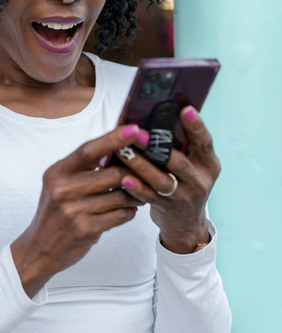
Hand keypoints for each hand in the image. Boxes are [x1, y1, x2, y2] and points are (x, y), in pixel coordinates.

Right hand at [11, 124, 145, 296]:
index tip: (135, 129)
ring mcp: (73, 210)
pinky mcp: (85, 229)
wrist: (39, 248)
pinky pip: (120, 215)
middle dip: (134, 174)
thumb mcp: (61, 184)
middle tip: (146, 174)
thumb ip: (85, 168)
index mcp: (58, 172)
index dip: (114, 138)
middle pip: (113, 173)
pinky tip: (126, 211)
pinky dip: (128, 212)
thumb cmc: (57, 211)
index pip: (89, 149)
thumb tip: (120, 147)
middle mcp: (62, 189)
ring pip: (120, 195)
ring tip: (137, 195)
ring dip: (135, 195)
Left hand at [117, 106, 220, 253]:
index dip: (196, 126)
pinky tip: (124, 178)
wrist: (186, 222)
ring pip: (161, 180)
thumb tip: (160, 114)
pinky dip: (136, 188)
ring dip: (140, 165)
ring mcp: (183, 197)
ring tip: (123, 152)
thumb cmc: (186, 182)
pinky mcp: (166, 208)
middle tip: (137, 133)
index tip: (186, 109)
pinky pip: (149, 197)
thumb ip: (184, 145)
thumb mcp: (194, 164)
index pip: (205, 142)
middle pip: (178, 162)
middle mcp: (199, 181)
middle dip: (156, 146)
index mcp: (209, 164)